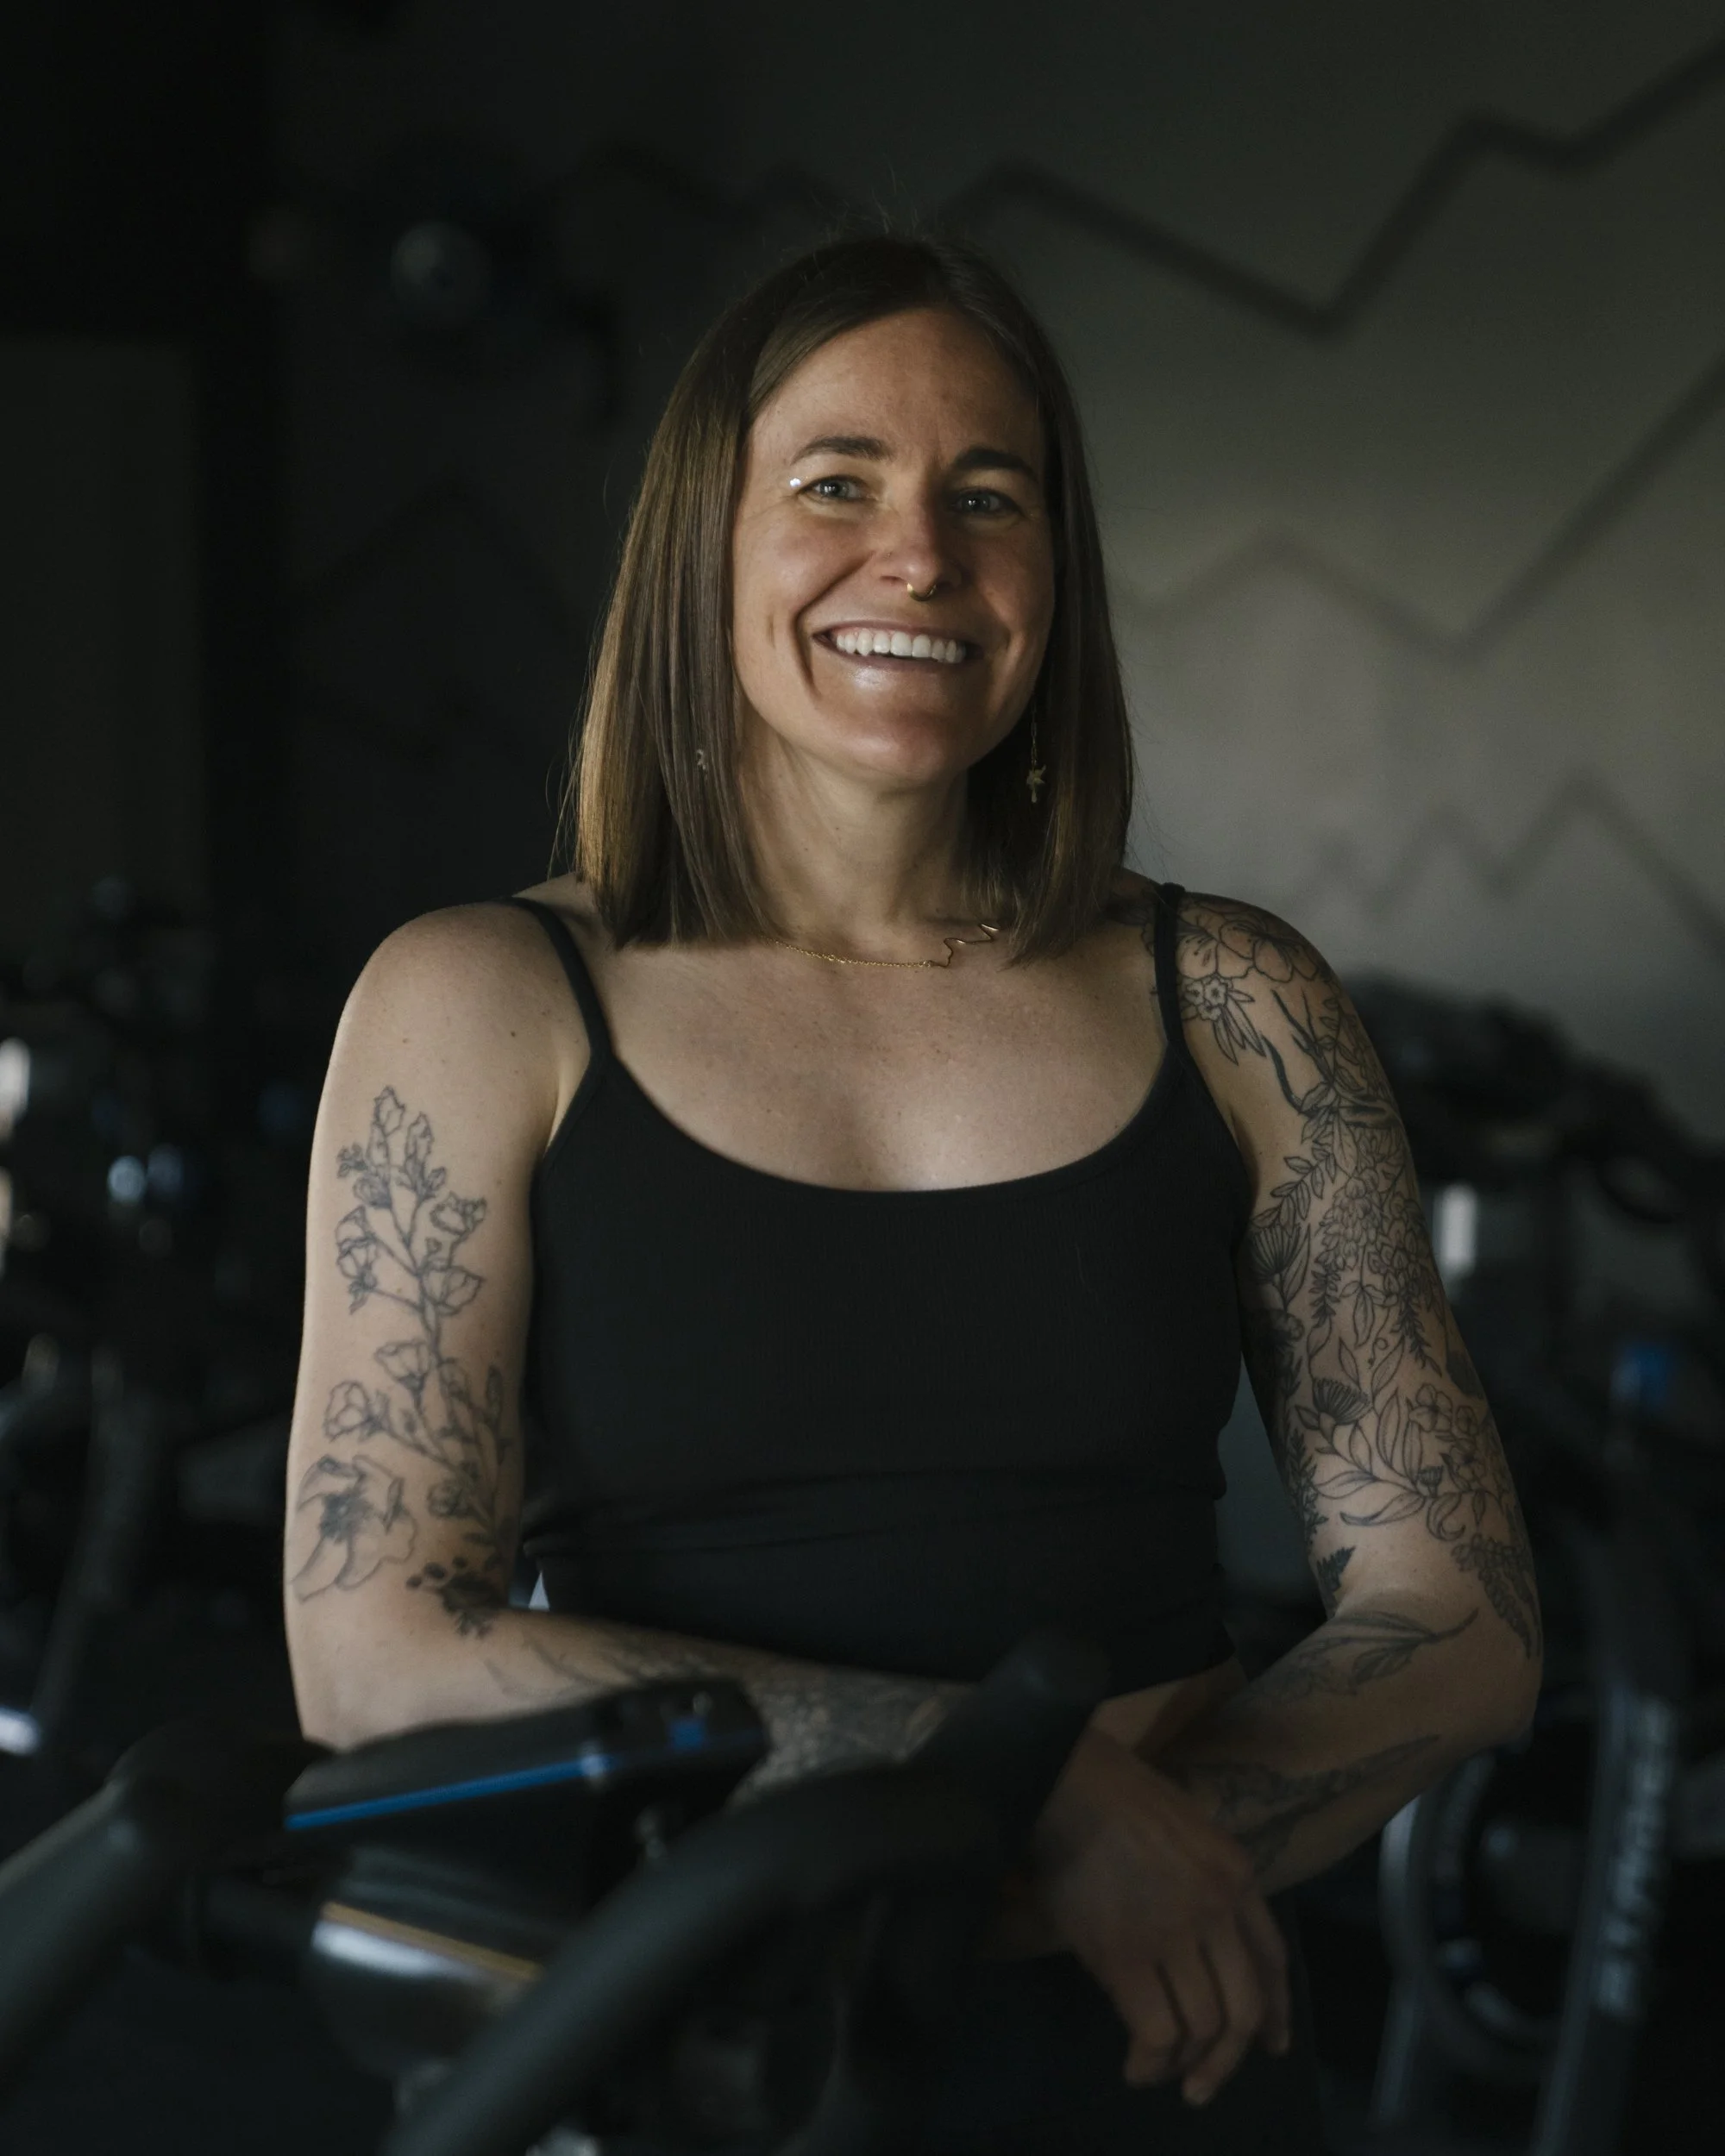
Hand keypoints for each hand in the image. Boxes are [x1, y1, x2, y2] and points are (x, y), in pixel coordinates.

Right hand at [1020, 1728, 1291, 2105]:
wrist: (1067, 1779)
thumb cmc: (1115, 1792)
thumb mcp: (1186, 1827)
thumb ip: (1205, 1880)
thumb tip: (1198, 1939)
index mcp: (1235, 1874)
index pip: (1273, 1959)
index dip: (1275, 2011)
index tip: (1270, 2045)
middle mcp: (1217, 1908)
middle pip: (1244, 2007)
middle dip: (1229, 2059)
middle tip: (1204, 2084)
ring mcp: (1173, 1932)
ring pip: (1204, 2026)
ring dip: (1185, 2064)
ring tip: (1160, 2071)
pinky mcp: (1125, 1954)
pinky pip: (1157, 2030)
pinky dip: (1151, 2059)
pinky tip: (1134, 2064)